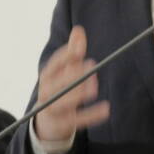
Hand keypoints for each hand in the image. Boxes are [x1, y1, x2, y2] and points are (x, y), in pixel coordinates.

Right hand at [33, 26, 109, 143]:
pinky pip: (76, 121)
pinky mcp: (62, 124)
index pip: (53, 65)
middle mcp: (47, 93)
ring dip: (77, 94)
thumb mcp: (64, 71)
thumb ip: (72, 52)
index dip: (66, 55)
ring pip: (62, 103)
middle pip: (56, 84)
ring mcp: (52, 110)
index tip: (80, 47)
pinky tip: (106, 109)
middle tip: (90, 65)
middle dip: (71, 74)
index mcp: (47, 77)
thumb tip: (79, 29)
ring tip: (94, 88)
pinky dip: (91, 115)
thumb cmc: (59, 89)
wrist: (48, 122)